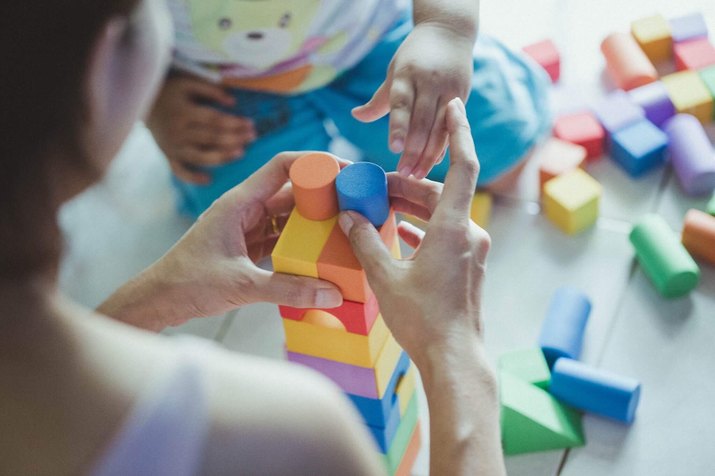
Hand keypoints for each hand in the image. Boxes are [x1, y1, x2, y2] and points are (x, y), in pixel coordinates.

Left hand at [99, 152, 343, 330]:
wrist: (157, 301)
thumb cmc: (187, 284)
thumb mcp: (242, 286)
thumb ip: (288, 289)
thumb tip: (333, 293)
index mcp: (239, 203)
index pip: (281, 166)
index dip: (313, 162)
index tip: (343, 169)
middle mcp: (244, 209)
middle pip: (290, 190)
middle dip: (321, 193)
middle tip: (353, 200)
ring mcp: (245, 227)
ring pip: (287, 215)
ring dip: (313, 219)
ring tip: (344, 225)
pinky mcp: (246, 246)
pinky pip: (280, 236)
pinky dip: (300, 242)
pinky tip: (320, 251)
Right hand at [146, 74, 255, 183]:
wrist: (137, 101)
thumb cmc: (169, 90)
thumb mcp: (188, 83)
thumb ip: (210, 90)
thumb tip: (233, 102)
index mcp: (184, 112)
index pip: (214, 120)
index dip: (234, 123)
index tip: (251, 124)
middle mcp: (178, 131)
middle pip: (211, 138)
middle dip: (234, 138)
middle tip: (253, 137)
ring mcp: (172, 146)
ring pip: (200, 156)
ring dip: (221, 157)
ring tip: (240, 154)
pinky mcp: (167, 155)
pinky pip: (179, 170)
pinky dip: (192, 177)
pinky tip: (209, 180)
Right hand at [340, 98, 488, 364]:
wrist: (454, 358)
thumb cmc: (422, 320)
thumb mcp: (385, 278)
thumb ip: (367, 242)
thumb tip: (350, 217)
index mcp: (453, 228)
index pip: (462, 166)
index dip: (459, 132)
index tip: (454, 106)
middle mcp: (469, 233)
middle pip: (440, 194)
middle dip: (408, 185)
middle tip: (376, 184)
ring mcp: (472, 251)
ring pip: (441, 215)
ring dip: (413, 209)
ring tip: (380, 207)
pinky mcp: (468, 266)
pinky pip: (444, 235)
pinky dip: (422, 229)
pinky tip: (397, 234)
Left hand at [352, 23, 473, 179]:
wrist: (449, 33)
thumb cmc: (414, 56)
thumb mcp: (395, 72)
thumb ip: (379, 100)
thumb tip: (356, 116)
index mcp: (407, 74)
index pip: (402, 103)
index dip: (398, 127)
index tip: (394, 149)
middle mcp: (429, 81)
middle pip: (422, 121)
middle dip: (414, 150)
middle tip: (404, 174)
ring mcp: (448, 89)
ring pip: (440, 127)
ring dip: (429, 154)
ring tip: (417, 175)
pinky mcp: (462, 96)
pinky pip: (452, 127)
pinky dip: (443, 146)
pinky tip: (434, 164)